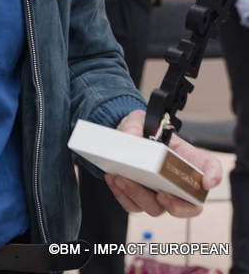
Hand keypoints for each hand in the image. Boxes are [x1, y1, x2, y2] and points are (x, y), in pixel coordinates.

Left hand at [105, 109, 221, 217]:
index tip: (207, 182)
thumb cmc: (140, 129)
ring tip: (122, 178)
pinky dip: (123, 195)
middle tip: (161, 194)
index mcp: (185, 157)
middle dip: (177, 205)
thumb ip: (135, 125)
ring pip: (156, 208)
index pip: (209, 167)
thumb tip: (130, 138)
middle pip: (189, 205)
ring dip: (139, 196)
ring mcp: (159, 193)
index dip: (213, 176)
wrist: (122, 137)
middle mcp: (176, 181)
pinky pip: (133, 206)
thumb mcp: (138, 119)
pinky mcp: (139, 199)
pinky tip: (113, 179)